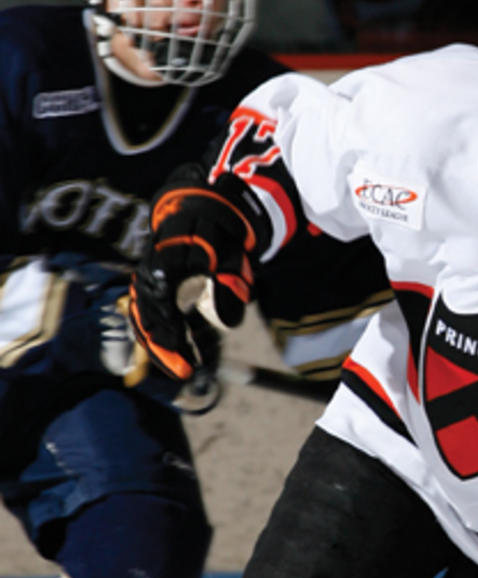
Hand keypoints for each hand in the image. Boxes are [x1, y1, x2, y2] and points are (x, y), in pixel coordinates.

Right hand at [129, 165, 267, 380]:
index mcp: (169, 261)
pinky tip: (173, 350)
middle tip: (183, 372)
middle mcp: (152, 268)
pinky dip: (157, 332)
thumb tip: (228, 324)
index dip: (170, 337)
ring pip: (143, 314)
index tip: (186, 362)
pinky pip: (147, 309)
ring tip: (178, 367)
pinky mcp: (153, 280)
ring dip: (157, 343)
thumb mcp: (235, 255)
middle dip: (163, 347)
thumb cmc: (224, 231)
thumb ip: (231, 285)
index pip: (161, 307)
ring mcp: (149, 273)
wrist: (207, 204)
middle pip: (147, 315)